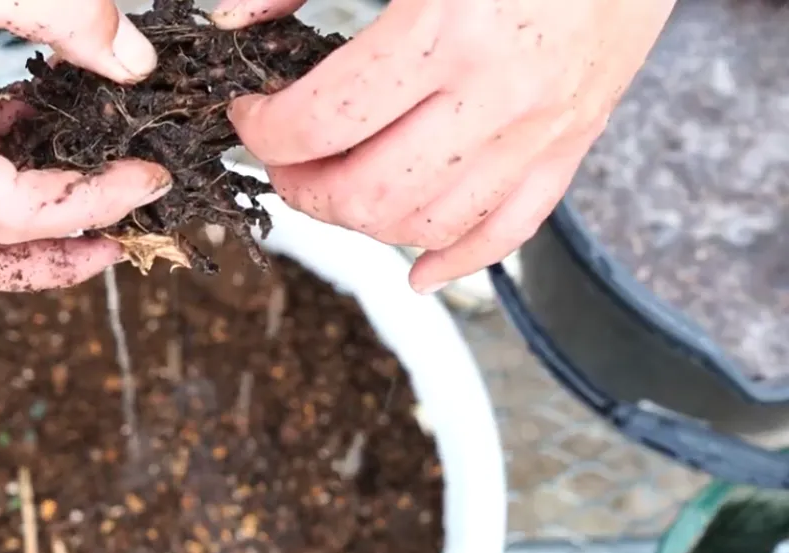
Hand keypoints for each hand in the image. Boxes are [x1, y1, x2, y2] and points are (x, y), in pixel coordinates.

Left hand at [212, 0, 673, 293]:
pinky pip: (509, 232)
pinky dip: (454, 261)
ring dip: (362, 223)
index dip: (265, 130)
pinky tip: (415, 271)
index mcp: (446, 30)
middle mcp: (499, 94)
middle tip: (284, 158)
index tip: (251, 114)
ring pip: (429, 226)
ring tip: (335, 187)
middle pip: (368, 194)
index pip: (321, 123)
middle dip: (303, 188)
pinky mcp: (575, 142)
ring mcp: (543, 128)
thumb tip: (233, 20)